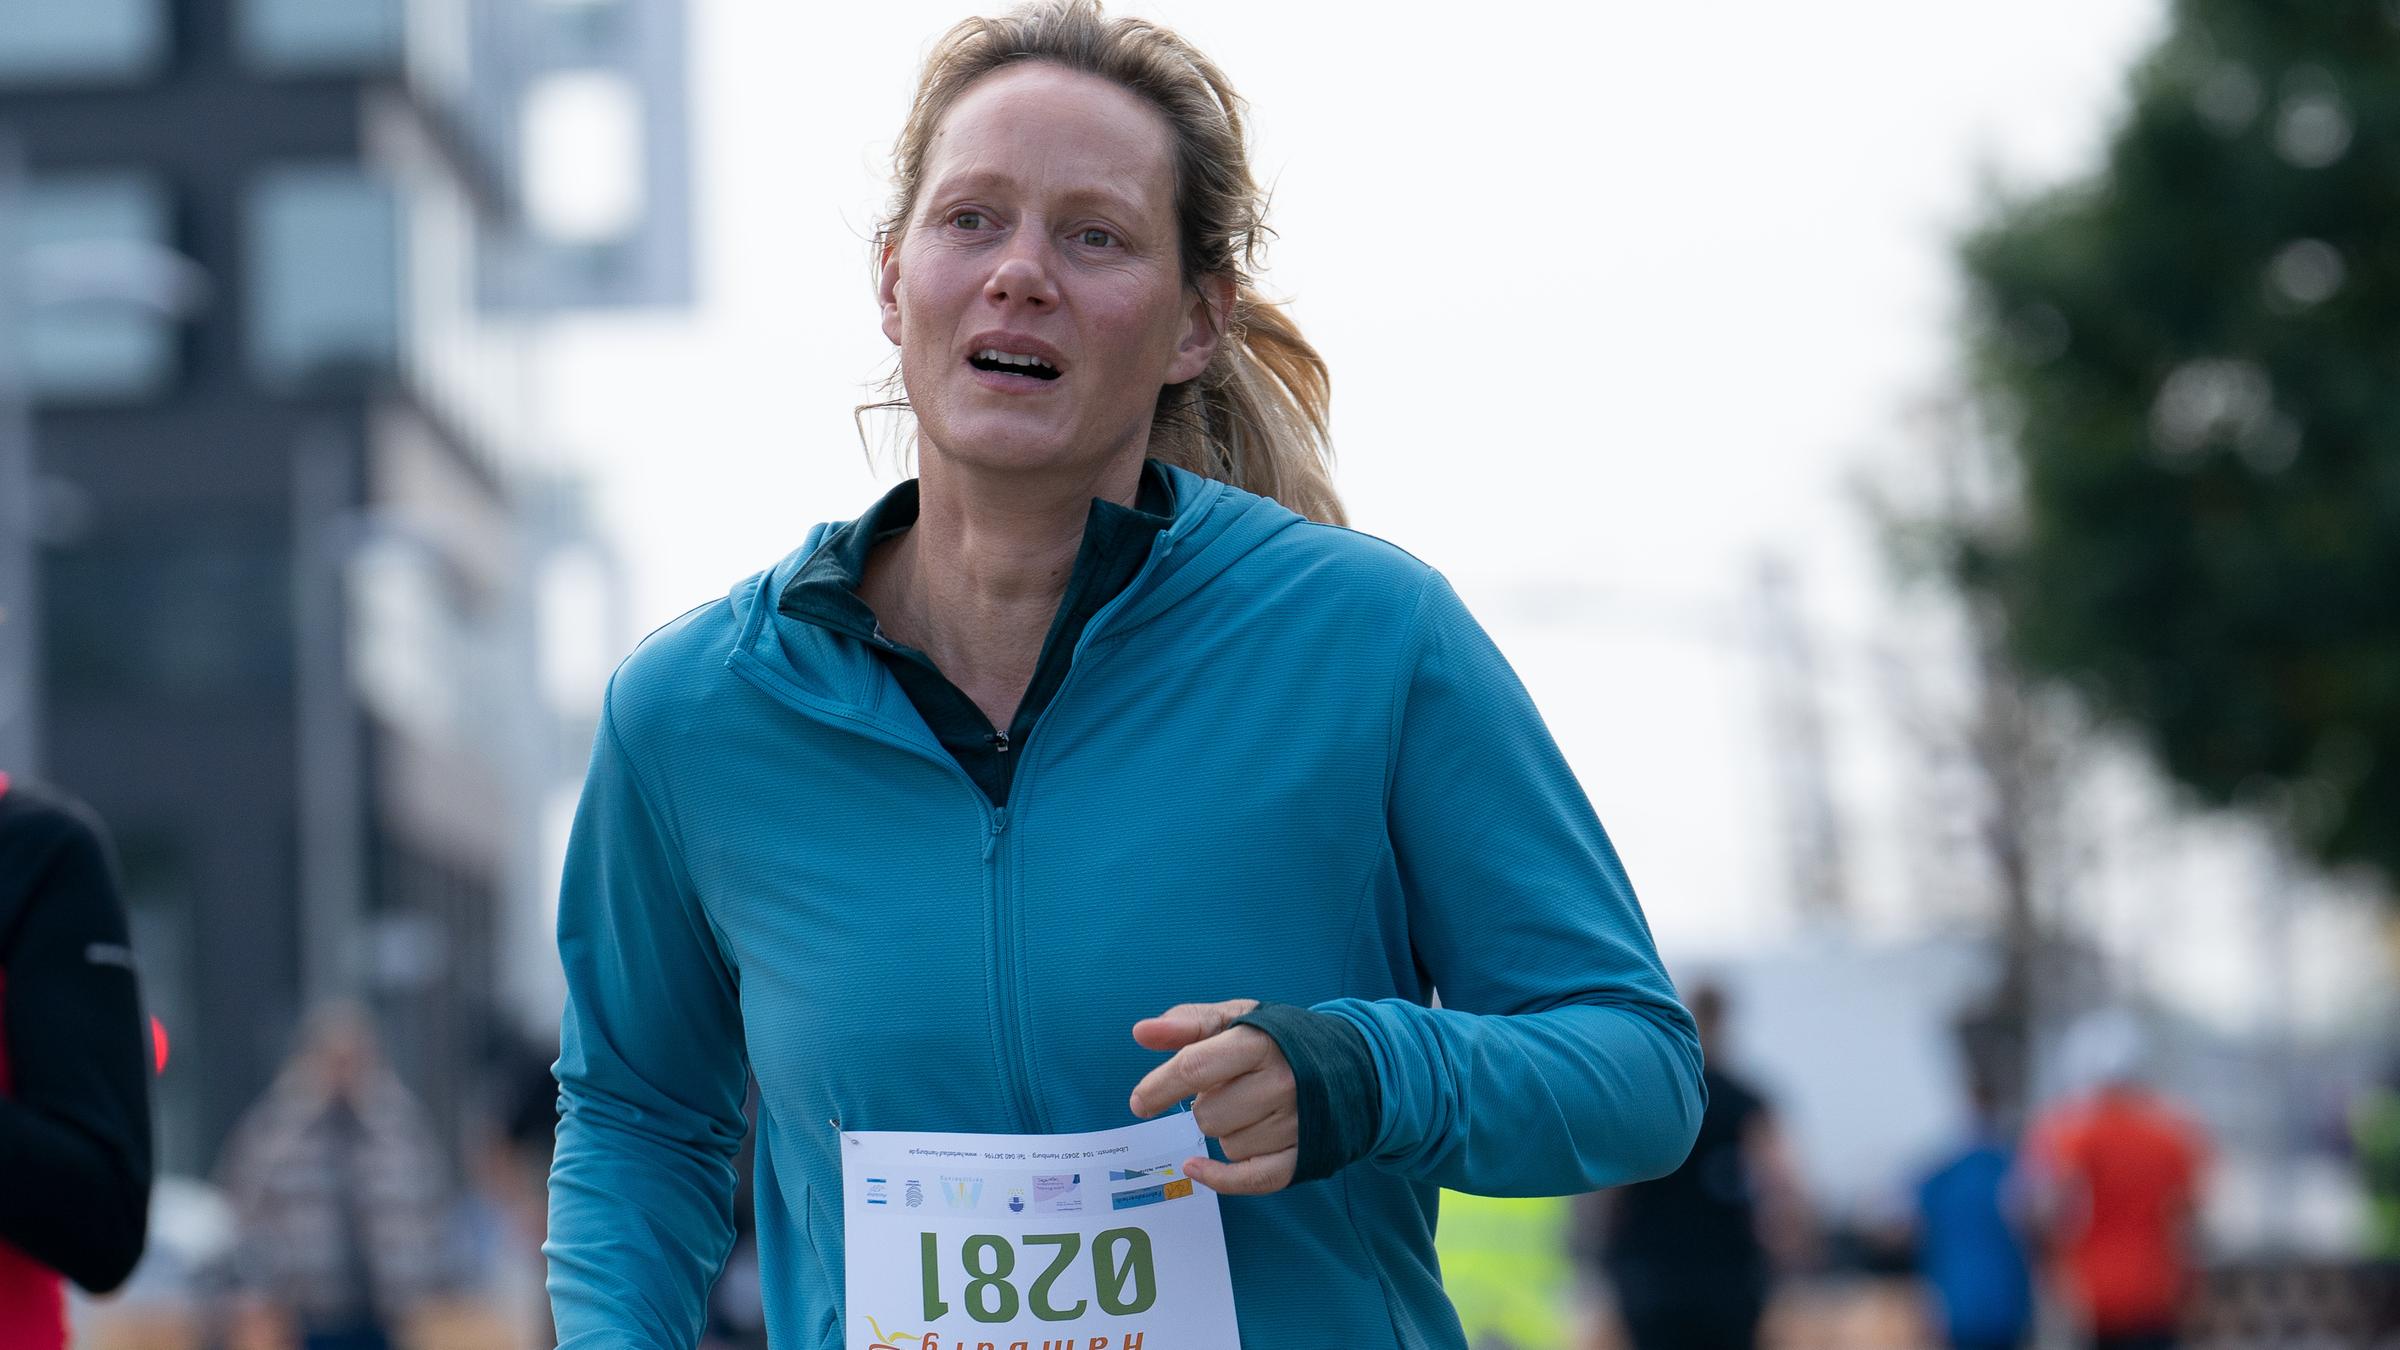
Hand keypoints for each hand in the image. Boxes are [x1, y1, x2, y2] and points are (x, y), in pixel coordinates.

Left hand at [1127, 999, 1296, 1195]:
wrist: (1352, 1063)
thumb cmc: (1279, 1039)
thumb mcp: (1238, 1018)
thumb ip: (1188, 1023)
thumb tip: (1141, 1032)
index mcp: (1261, 1041)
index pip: (1194, 1068)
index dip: (1158, 1088)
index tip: (1140, 1102)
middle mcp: (1283, 1082)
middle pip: (1206, 1115)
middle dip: (1203, 1106)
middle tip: (1227, 1090)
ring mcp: (1297, 1123)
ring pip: (1226, 1145)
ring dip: (1225, 1130)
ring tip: (1249, 1108)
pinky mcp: (1304, 1155)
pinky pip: (1251, 1179)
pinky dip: (1220, 1177)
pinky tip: (1196, 1167)